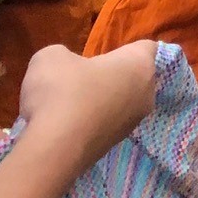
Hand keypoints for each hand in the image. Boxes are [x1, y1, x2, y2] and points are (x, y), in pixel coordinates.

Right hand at [16, 43, 158, 172]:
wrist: (52, 150)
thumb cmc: (61, 91)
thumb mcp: (51, 57)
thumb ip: (65, 55)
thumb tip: (67, 66)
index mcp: (140, 65)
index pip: (146, 48)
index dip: (126, 48)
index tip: (106, 53)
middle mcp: (146, 94)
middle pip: (135, 78)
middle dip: (113, 76)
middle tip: (83, 76)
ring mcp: (132, 124)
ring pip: (122, 104)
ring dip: (101, 102)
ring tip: (70, 103)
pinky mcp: (113, 146)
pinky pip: (106, 125)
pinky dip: (91, 123)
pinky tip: (66, 125)